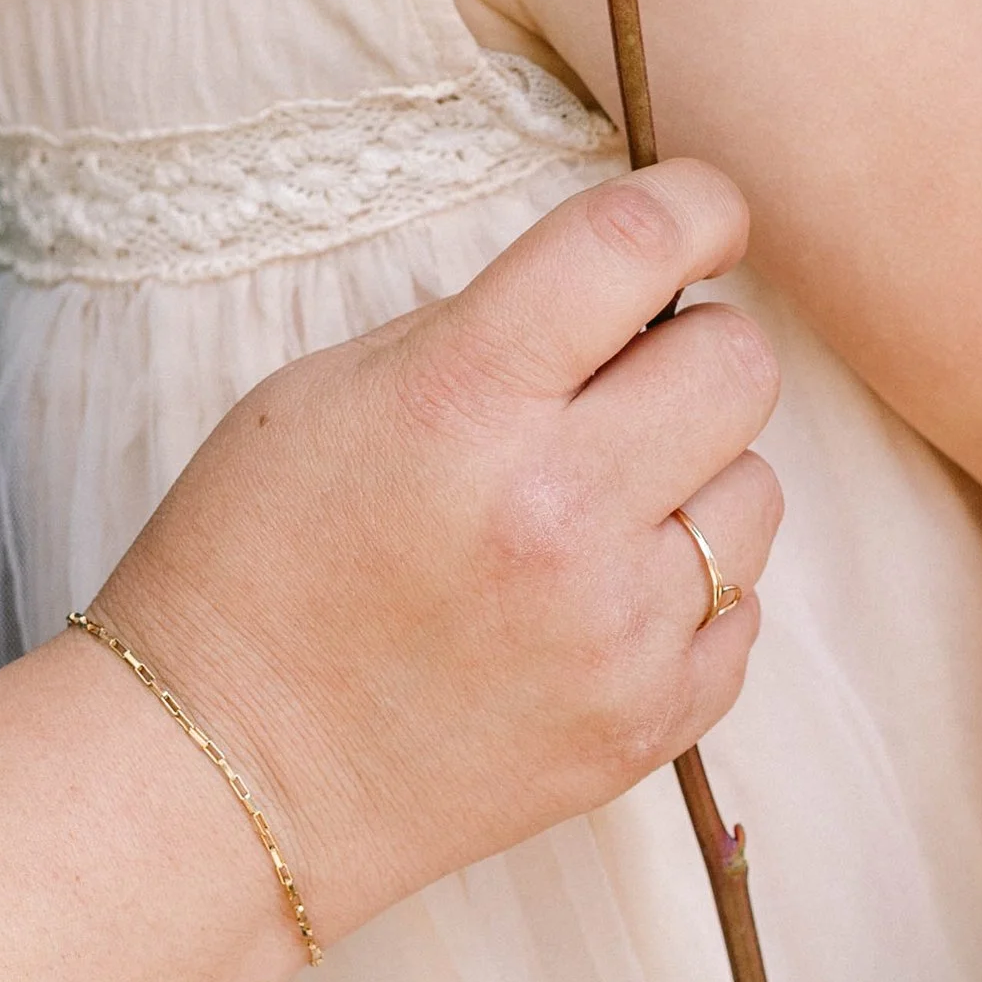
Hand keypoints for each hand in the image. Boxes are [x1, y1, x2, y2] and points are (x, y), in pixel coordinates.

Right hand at [101, 162, 780, 944]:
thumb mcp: (327, 392)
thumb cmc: (253, 562)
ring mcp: (614, 630)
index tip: (703, 218)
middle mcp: (555, 514)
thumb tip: (623, 294)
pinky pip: (743, 607)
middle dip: (690, 350)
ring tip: (590, 510)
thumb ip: (482, 329)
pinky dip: (687, 591)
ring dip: (692, 478)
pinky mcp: (645, 723)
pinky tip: (592, 600)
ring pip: (757, 489)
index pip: (634, 243)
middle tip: (618, 386)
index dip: (696, 205)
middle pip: (739, 363)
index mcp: (460, 403)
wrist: (224, 776)